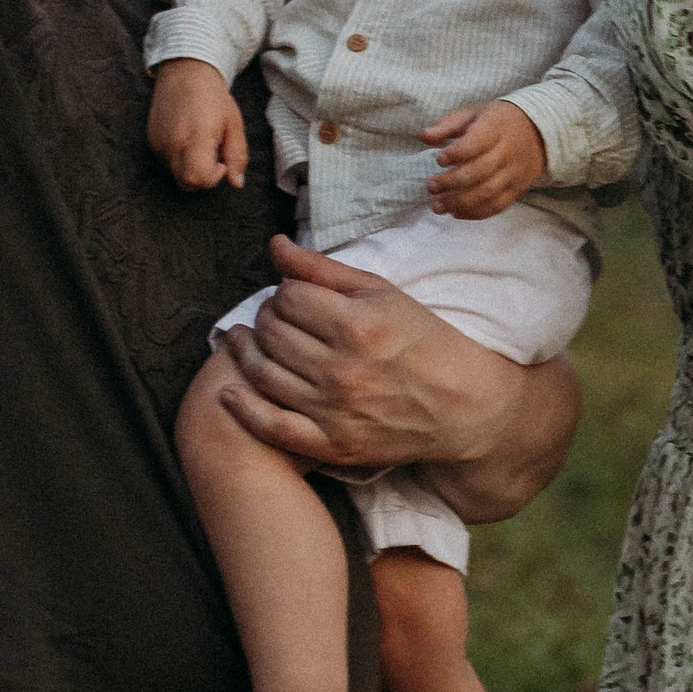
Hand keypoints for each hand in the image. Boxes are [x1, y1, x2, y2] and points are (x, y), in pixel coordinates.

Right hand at [148, 58, 247, 189]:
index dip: (214, 177)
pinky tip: (187, 136)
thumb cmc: (213, 96)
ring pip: (175, 174)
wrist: (185, 70)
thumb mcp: (233, 123)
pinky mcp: (151, 140)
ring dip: (190, 167)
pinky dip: (178, 158)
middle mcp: (172, 144)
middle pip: (186, 183)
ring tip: (200, 142)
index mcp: (195, 138)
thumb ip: (237, 155)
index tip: (222, 161)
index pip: (198, 179)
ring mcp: (158, 143)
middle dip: (203, 176)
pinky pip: (166, 161)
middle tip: (213, 152)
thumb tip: (237, 183)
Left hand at [215, 233, 580, 520]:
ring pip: (263, 372)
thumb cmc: (425, 341)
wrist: (463, 406)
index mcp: (359, 325)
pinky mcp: (331, 445)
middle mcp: (343, 369)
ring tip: (250, 341)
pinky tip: (229, 391)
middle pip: (272, 332)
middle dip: (267, 317)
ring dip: (248, 352)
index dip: (285, 290)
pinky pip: (271, 425)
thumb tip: (276, 246)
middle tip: (278, 316)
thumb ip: (324, 270)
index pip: (289, 296)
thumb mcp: (383, 293)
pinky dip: (242, 407)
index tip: (295, 295)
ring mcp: (334, 411)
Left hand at [423, 101, 548, 220]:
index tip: (439, 159)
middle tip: (431, 187)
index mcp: (496, 128)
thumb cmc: (498, 121)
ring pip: (488, 193)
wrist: (539, 131)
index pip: (476, 143)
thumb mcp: (474, 114)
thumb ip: (448, 125)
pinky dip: (475, 213)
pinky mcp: (517, 189)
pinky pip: (498, 206)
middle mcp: (507, 152)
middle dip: (452, 182)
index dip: (456, 153)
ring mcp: (514, 173)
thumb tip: (424, 136)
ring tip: (437, 206)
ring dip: (460, 203)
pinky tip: (456, 213)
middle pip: (480, 172)